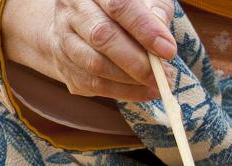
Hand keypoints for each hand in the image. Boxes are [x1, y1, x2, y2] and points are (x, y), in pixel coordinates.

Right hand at [1, 0, 175, 100]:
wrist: (83, 21)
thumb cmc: (124, 10)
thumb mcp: (145, 1)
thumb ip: (156, 13)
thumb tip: (163, 41)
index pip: (119, 6)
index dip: (145, 30)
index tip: (168, 51)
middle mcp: (72, 10)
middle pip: (102, 37)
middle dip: (138, 61)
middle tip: (165, 75)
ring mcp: (62, 38)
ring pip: (95, 64)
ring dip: (131, 80)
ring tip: (158, 84)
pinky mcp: (63, 64)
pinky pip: (92, 83)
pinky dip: (123, 92)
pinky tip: (144, 91)